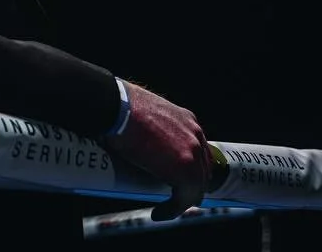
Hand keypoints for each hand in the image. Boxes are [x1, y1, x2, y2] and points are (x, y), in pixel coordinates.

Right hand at [105, 82, 208, 219]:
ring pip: (196, 185)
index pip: (197, 150)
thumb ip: (155, 126)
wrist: (120, 109)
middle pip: (202, 169)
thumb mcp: (148, 112)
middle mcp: (196, 135)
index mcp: (188, 120)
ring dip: (182, 200)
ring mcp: (193, 153)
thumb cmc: (124, 108)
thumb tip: (142, 139)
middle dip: (190, 185)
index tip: (176, 177)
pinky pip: (185, 197)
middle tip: (175, 197)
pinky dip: (174, 209)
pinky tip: (160, 213)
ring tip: (166, 208)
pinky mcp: (185, 171)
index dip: (190, 167)